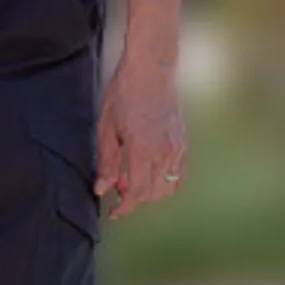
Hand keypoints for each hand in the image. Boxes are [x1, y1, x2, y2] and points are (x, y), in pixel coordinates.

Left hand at [95, 62, 186, 218]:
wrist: (152, 70)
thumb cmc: (123, 93)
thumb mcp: (105, 126)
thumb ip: (105, 161)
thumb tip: (102, 188)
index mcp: (142, 150)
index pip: (136, 193)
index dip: (124, 208)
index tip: (112, 213)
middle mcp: (165, 153)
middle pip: (151, 194)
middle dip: (132, 198)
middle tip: (114, 187)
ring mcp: (177, 149)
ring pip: (166, 187)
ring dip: (148, 191)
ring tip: (127, 177)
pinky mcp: (183, 144)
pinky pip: (177, 175)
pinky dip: (164, 182)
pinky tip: (147, 173)